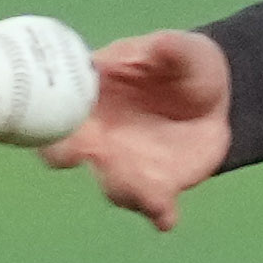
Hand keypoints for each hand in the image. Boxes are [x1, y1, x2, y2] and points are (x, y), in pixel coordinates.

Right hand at [46, 30, 232, 228]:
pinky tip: (165, 217)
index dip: (46, 111)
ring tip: (144, 193)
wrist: (216, 99)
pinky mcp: (157, 186)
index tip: (51, 110)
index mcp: (91, 97)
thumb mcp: (183, 51)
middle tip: (90, 152)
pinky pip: (153, 207)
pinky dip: (157, 214)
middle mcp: (98, 136)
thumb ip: (171, 49)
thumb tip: (161, 44)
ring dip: (123, 190)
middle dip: (68, 155)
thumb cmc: (184, 66)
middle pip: (68, 152)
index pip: (55, 105)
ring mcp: (125, 165)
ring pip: (112, 185)